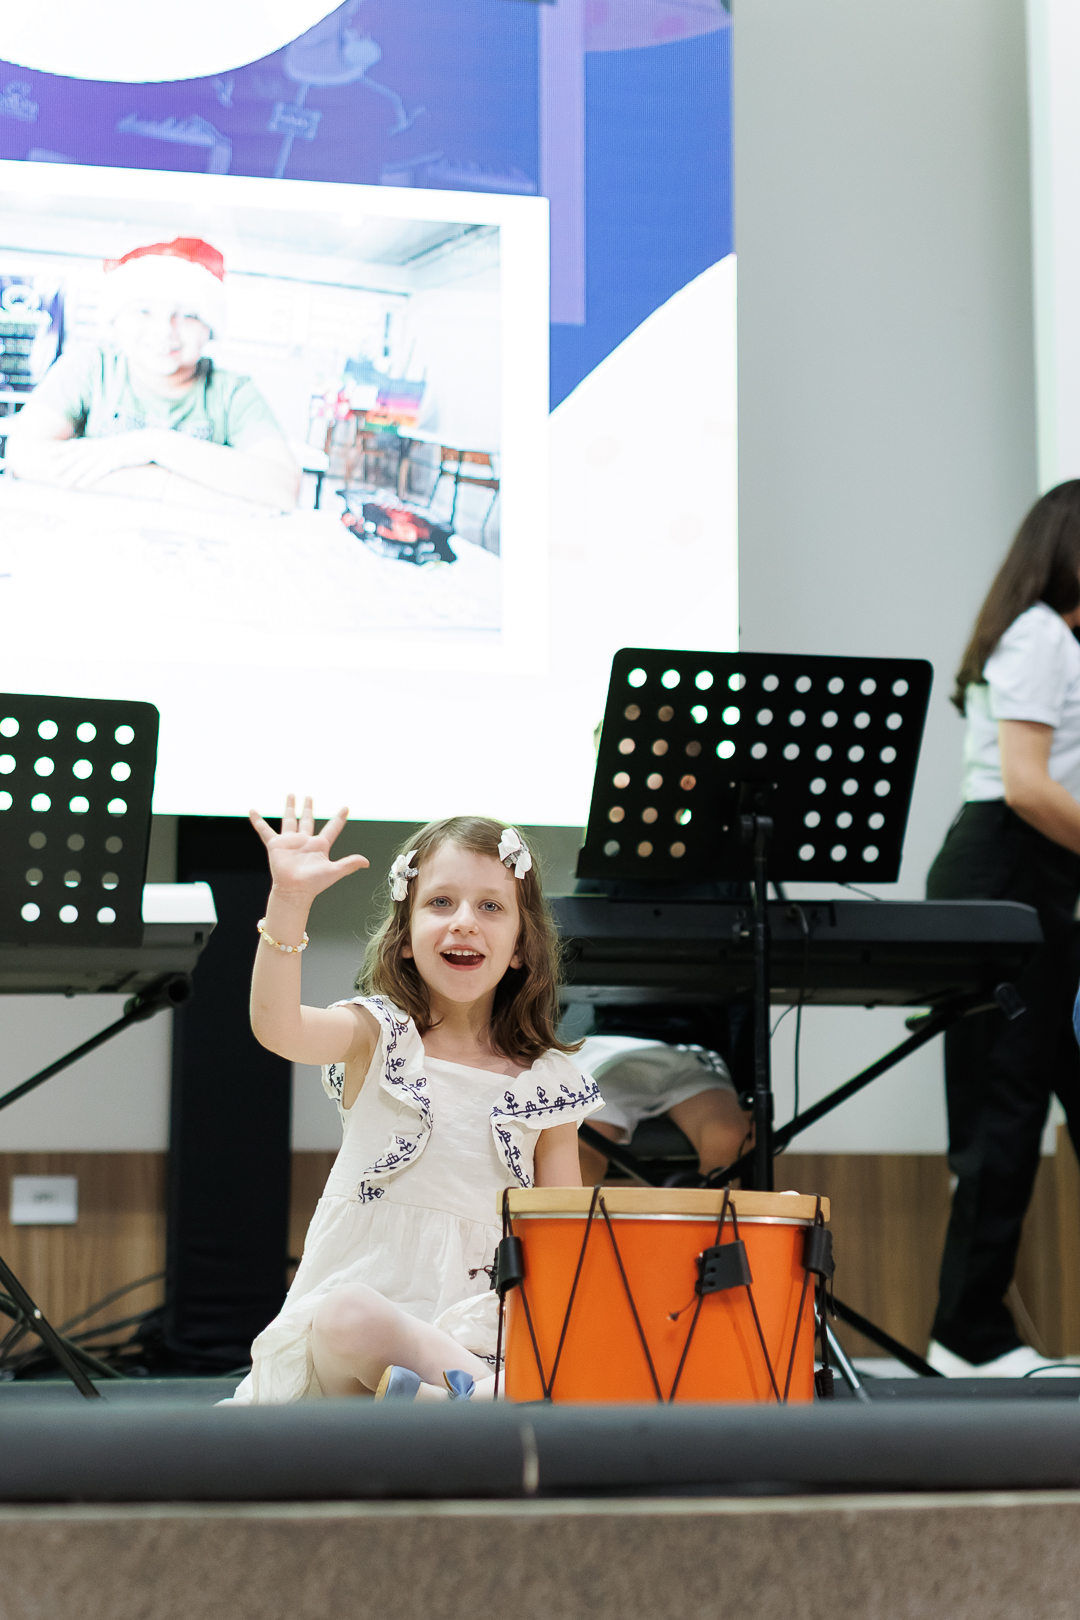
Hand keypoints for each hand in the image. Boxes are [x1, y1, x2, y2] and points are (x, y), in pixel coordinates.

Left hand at [53, 430, 160, 488]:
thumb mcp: (119, 446)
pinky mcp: (118, 460)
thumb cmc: (138, 447)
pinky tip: (82, 484)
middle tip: (50, 472)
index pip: (77, 446)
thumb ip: (107, 450)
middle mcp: (102, 447)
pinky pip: (101, 470)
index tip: (49, 454)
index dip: (62, 450)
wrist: (153, 442)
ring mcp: (109, 453)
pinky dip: (91, 477)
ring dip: (73, 474)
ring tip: (63, 483)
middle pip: (78, 456)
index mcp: (101, 443)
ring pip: (87, 465)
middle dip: (63, 464)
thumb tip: (100, 454)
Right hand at [250, 795, 368, 900]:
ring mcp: (289, 842)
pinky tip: (252, 811)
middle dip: (308, 808)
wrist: (294, 891)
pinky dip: (258, 821)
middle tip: (309, 797)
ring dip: (290, 808)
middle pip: (307, 820)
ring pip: (289, 820)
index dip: (339, 818)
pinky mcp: (275, 845)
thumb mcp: (334, 871)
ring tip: (291, 795)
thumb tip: (367, 862)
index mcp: (319, 846)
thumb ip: (349, 864)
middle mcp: (304, 841)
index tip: (346, 808)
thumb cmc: (313, 884)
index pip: (332, 828)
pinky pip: (265, 830)